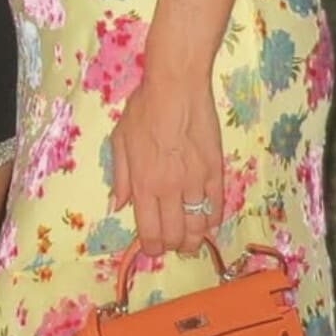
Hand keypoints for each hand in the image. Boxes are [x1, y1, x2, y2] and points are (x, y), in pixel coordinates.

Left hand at [111, 76, 223, 257]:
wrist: (177, 87)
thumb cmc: (143, 109)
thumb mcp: (119, 140)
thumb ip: (120, 177)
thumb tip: (118, 206)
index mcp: (144, 185)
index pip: (150, 232)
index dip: (151, 248)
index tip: (151, 248)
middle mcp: (170, 190)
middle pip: (175, 235)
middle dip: (172, 246)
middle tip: (171, 243)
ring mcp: (196, 183)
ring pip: (198, 227)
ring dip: (193, 240)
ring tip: (190, 241)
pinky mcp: (216, 172)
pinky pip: (217, 207)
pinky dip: (212, 220)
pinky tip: (207, 221)